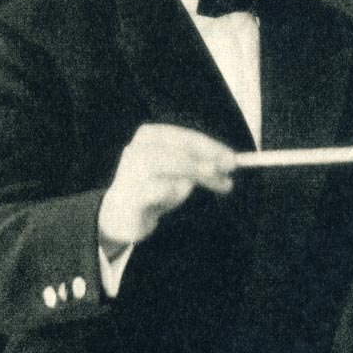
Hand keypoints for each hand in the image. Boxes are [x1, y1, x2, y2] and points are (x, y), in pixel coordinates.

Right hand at [98, 124, 235, 255]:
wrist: (119, 216)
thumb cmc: (155, 189)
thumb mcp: (180, 172)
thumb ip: (201, 164)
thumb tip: (229, 162)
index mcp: (150, 135)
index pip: (186, 137)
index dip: (211, 147)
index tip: (232, 159)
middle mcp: (138, 148)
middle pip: (180, 151)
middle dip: (208, 161)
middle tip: (229, 172)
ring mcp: (131, 170)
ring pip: (171, 166)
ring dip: (193, 177)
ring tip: (204, 186)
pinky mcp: (131, 194)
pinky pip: (161, 190)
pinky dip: (172, 195)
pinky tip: (169, 202)